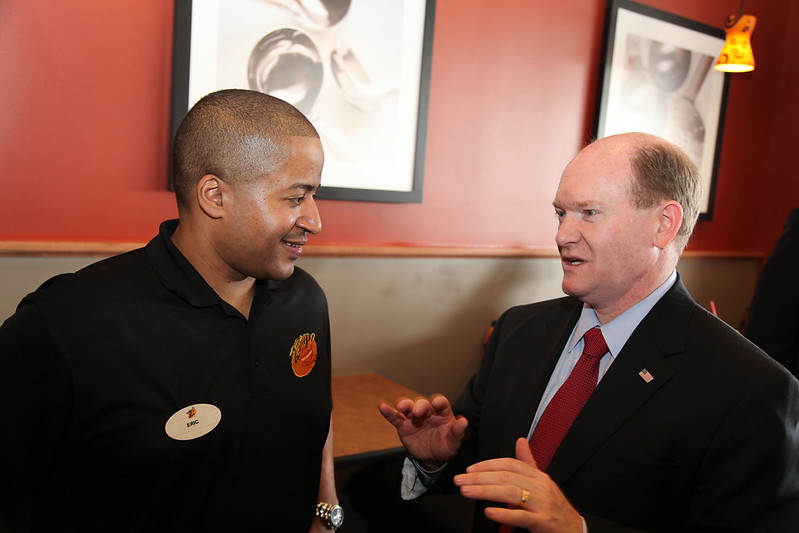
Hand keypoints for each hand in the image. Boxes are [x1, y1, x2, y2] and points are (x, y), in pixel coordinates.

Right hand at [378, 394, 468, 468]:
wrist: (433, 458)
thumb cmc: (446, 445)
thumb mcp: (454, 442)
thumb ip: (458, 432)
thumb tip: (464, 422)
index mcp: (442, 413)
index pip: (440, 403)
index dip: (438, 402)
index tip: (437, 404)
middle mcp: (427, 412)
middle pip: (422, 403)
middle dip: (419, 406)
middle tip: (417, 412)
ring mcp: (414, 417)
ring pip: (408, 407)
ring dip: (404, 404)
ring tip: (400, 407)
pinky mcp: (403, 426)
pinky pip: (395, 417)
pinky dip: (388, 412)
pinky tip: (382, 406)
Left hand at [453, 438, 582, 532]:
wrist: (575, 530)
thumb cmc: (554, 507)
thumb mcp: (542, 482)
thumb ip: (528, 463)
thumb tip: (520, 440)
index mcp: (538, 476)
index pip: (510, 464)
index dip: (487, 465)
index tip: (469, 469)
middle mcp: (541, 487)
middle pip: (506, 477)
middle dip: (479, 477)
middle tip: (459, 480)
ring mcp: (543, 504)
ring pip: (510, 494)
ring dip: (485, 491)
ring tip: (466, 492)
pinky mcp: (544, 522)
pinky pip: (521, 517)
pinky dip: (504, 514)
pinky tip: (489, 512)